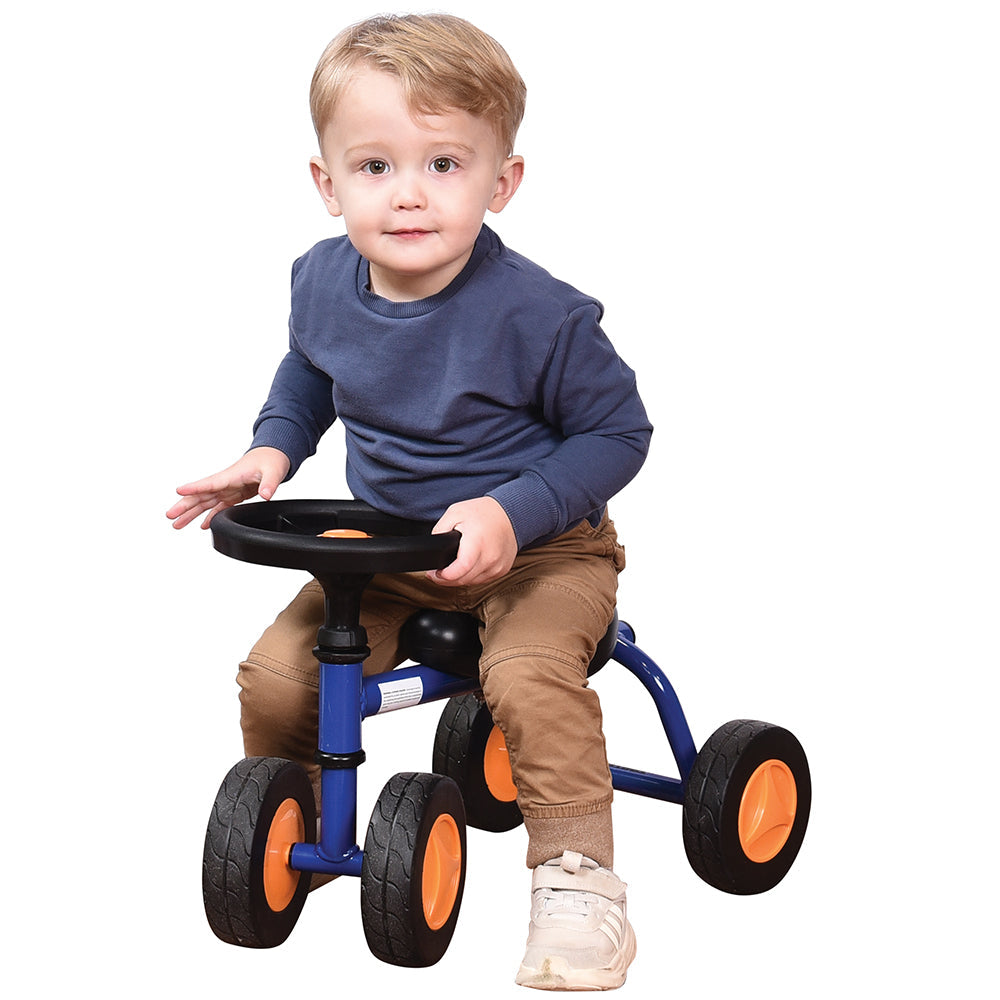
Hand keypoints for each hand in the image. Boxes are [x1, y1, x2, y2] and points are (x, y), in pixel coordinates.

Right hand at [166, 447, 290, 529]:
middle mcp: (225, 483)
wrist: (273, 456)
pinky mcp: (233, 495)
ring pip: (205, 503)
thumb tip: (266, 494)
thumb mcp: (273, 472)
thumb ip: (269, 483)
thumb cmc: (270, 460)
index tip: (180, 491)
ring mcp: (228, 489)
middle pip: (201, 495)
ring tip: (177, 524)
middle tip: (170, 515)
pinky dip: (210, 517)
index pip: (210, 483)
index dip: (195, 487)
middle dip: (184, 505)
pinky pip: (218, 507)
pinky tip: (202, 526)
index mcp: (231, 475)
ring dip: (191, 513)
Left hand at [427, 497, 517, 586]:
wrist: (510, 513)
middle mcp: (489, 557)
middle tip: (437, 573)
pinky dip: (472, 575)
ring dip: (459, 578)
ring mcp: (497, 566)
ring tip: (452, 567)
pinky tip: (468, 565)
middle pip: (463, 580)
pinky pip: (482, 579)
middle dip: (446, 579)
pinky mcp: (502, 570)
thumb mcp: (455, 512)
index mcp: (477, 543)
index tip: (434, 573)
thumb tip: (432, 546)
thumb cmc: (483, 512)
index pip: (459, 570)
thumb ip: (440, 529)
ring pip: (471, 582)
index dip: (443, 576)